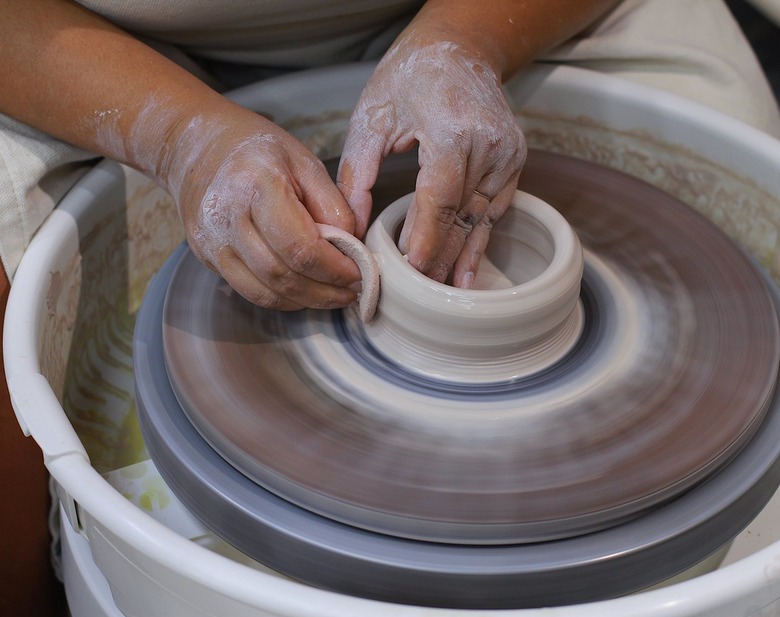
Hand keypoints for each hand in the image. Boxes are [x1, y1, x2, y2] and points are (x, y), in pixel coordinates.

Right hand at [160, 102, 360, 309]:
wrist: (193, 145)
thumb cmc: (255, 149)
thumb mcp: (304, 161)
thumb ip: (332, 205)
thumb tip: (352, 248)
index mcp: (256, 185)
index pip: (301, 247)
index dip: (335, 269)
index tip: (359, 272)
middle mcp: (226, 217)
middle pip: (282, 275)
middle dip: (324, 291)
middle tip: (353, 290)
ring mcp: (211, 241)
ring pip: (265, 292)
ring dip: (306, 301)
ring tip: (334, 295)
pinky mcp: (205, 256)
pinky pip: (249, 291)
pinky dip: (282, 299)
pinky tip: (305, 292)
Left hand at [337, 31, 526, 286]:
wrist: (457, 47)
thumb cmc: (409, 77)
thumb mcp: (372, 118)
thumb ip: (358, 174)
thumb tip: (351, 226)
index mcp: (452, 131)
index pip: (439, 200)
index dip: (425, 239)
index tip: (410, 272)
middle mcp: (489, 145)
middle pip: (462, 216)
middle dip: (441, 257)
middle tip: (422, 294)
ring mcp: (507, 153)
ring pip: (482, 218)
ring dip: (462, 256)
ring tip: (446, 295)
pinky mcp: (514, 159)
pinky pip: (496, 208)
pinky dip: (480, 238)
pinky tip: (467, 269)